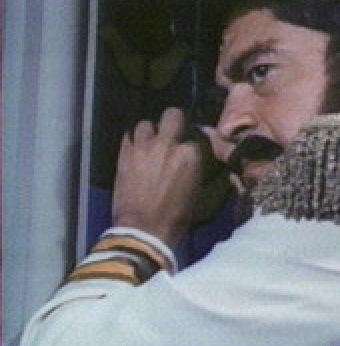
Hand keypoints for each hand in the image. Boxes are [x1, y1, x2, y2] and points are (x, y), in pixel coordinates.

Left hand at [112, 107, 203, 247]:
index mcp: (190, 155)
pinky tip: (136, 151)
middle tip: (173, 133)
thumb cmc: (177, 217)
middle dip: (175, 121)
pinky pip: (128, 136)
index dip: (194, 142)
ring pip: (146, 123)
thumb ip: (204, 171)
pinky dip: (133, 141)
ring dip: (150, 132)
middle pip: (172, 115)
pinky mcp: (124, 154)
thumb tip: (208, 163)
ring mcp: (143, 147)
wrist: (144, 231)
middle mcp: (167, 144)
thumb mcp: (201, 194)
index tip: (192, 149)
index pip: (197, 135)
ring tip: (151, 143)